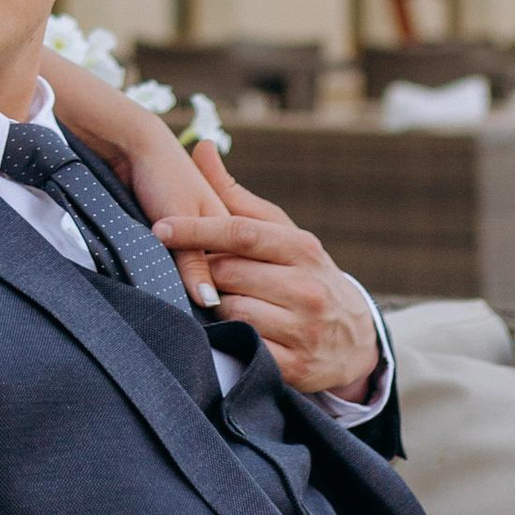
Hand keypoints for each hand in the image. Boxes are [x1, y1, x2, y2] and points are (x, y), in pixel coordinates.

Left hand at [152, 142, 383, 399]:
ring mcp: (302, 329)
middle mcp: (306, 287)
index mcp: (301, 249)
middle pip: (229, 273)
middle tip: (198, 272)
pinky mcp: (294, 367)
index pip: (241, 233)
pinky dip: (228, 340)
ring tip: (219, 302)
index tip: (159, 227)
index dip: (197, 228)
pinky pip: (243, 348)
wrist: (354, 341)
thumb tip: (201, 147)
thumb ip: (236, 197)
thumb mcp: (281, 235)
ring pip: (231, 311)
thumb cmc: (304, 275)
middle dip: (206, 272)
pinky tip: (226, 334)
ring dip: (215, 306)